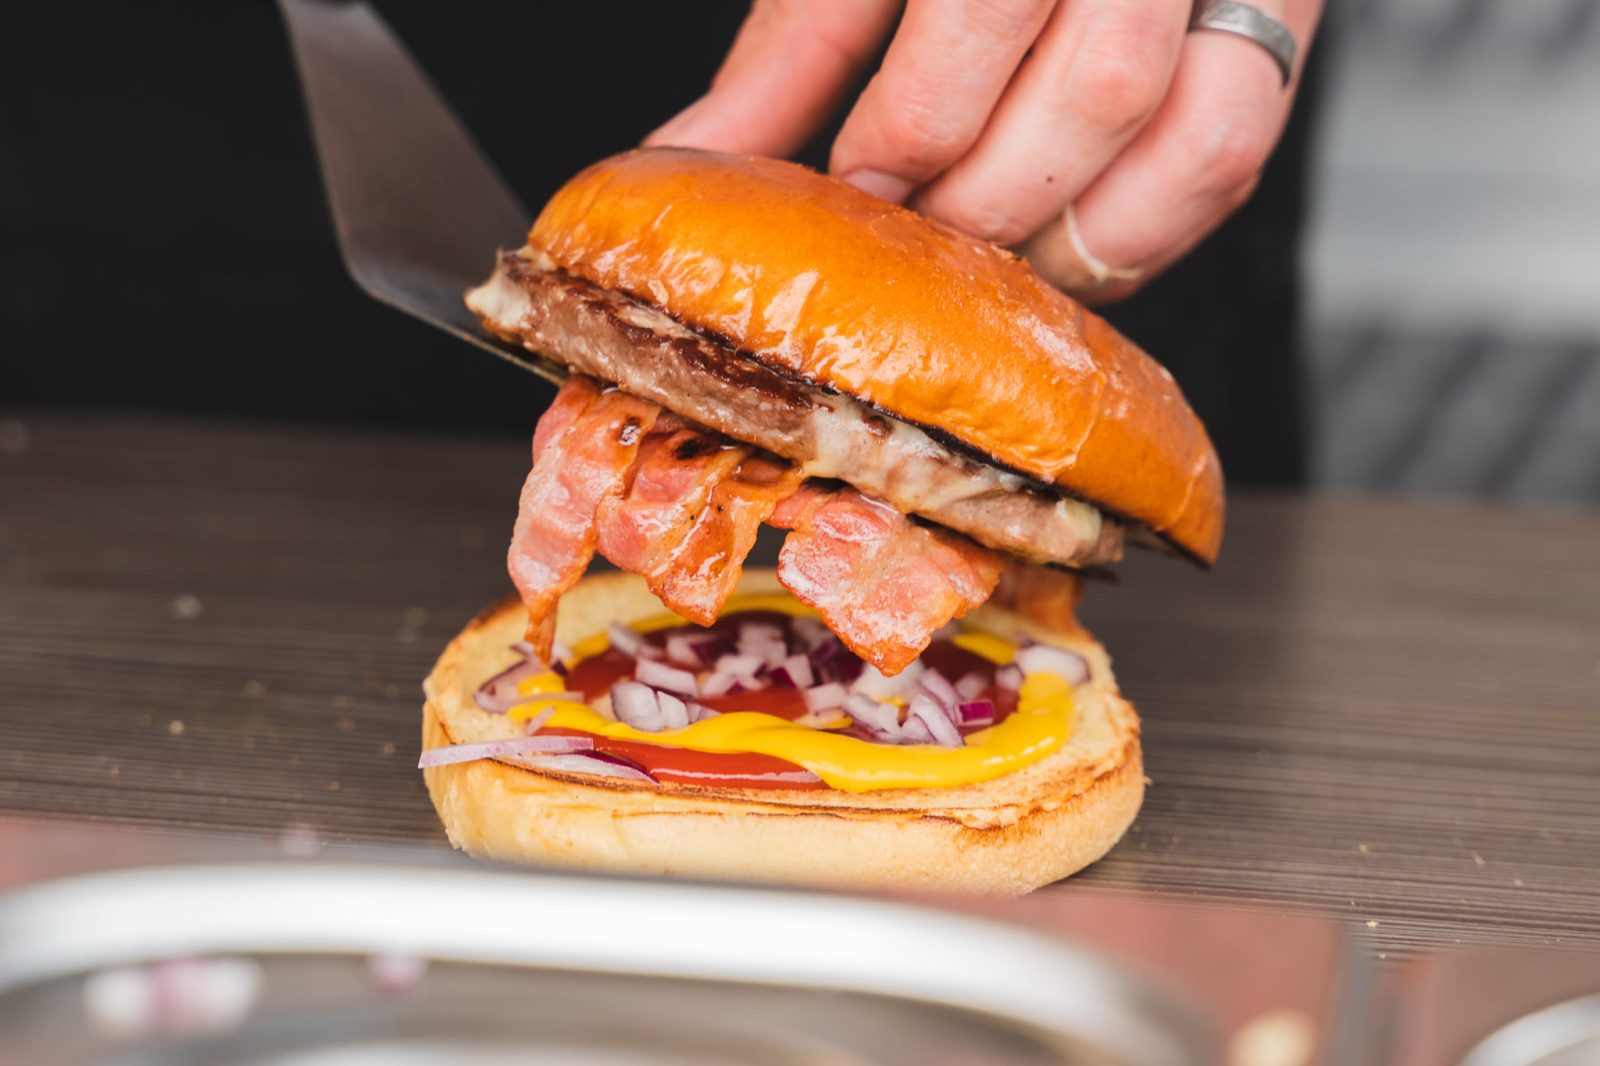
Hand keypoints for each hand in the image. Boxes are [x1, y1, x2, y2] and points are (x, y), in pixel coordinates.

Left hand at [646, 0, 1322, 300]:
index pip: (985, 10)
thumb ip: (799, 39)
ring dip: (1084, 235)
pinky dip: (1151, 224)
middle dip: (990, 199)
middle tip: (920, 232)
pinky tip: (1067, 238)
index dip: (912, 127)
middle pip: (1101, 90)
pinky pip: (1244, 148)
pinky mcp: (1285, 7)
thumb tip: (702, 158)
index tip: (854, 187)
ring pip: (1203, 138)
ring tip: (996, 250)